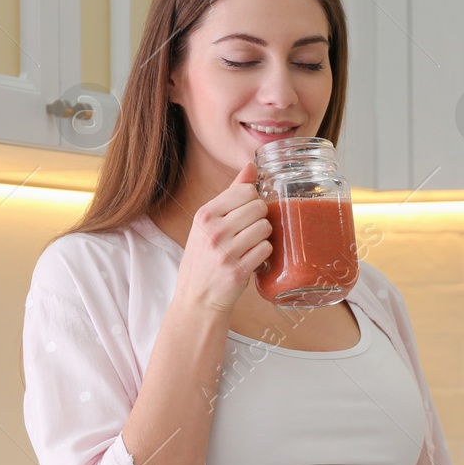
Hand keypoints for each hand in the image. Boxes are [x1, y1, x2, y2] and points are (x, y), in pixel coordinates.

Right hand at [172, 161, 271, 313]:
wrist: (197, 298)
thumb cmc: (204, 258)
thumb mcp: (208, 223)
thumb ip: (231, 194)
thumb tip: (251, 166)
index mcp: (205, 215)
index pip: (246, 190)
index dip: (253, 200)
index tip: (247, 212)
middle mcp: (214, 231)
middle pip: (259, 207)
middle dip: (261, 218)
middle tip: (250, 231)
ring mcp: (226, 252)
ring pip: (265, 228)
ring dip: (263, 237)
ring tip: (251, 245)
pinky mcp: (238, 270)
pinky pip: (266, 249)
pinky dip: (264, 254)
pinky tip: (253, 258)